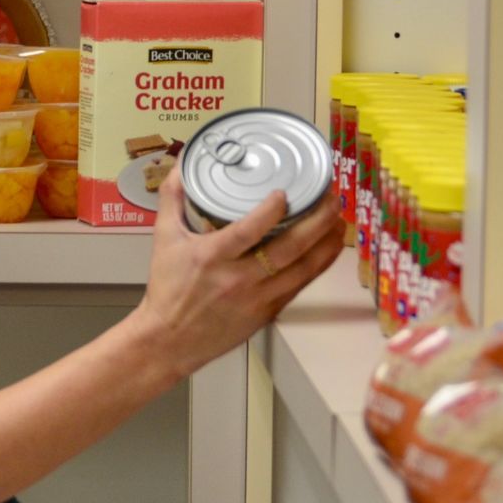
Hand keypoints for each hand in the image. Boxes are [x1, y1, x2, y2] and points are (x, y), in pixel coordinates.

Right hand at [134, 166, 344, 379]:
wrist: (170, 339)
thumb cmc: (167, 288)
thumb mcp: (163, 238)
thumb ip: (172, 198)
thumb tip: (181, 164)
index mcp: (212, 256)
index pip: (247, 231)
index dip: (270, 211)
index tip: (285, 193)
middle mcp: (239, 278)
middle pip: (288, 248)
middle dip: (316, 220)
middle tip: (331, 197)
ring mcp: (258, 298)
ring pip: (303, 268)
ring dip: (326, 242)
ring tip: (339, 219)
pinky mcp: (269, 312)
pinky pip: (301, 284)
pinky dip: (319, 264)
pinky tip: (330, 247)